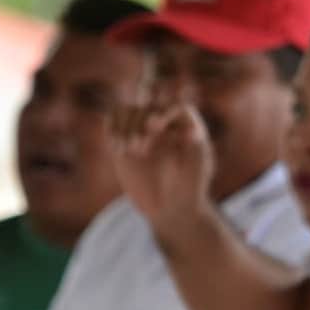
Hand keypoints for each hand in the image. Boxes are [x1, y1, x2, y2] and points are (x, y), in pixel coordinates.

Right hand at [109, 103, 214, 234]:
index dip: (162, 109)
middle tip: (139, 147)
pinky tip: (119, 150)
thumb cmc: (190, 186)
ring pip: (127, 109)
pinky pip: (113, 121)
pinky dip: (112, 130)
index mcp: (185, 121)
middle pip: (147, 102)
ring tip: (127, 151)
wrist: (172, 207)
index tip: (154, 125)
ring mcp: (142, 127)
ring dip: (124, 126)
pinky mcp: (124, 138)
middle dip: (139, 120)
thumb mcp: (197, 168)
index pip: (173, 102)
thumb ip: (195, 147)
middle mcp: (164, 119)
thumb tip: (191, 131)